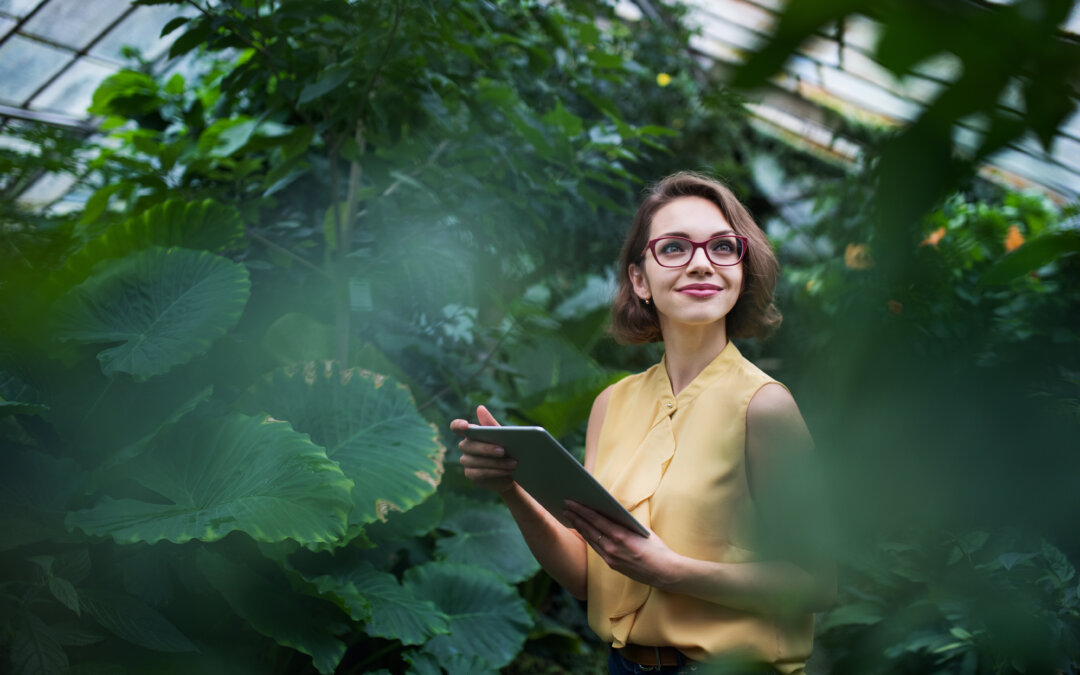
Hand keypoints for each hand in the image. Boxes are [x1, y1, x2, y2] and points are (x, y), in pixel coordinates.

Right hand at [449, 405, 517, 493]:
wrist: (512, 471)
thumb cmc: (506, 449)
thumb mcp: (503, 436)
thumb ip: (491, 424)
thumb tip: (480, 408)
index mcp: (471, 433)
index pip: (456, 427)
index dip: (458, 425)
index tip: (466, 425)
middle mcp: (465, 446)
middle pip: (468, 446)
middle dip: (486, 448)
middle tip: (503, 450)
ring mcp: (466, 461)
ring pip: (475, 461)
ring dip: (495, 462)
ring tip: (513, 463)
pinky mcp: (470, 474)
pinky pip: (480, 473)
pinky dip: (495, 472)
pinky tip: (507, 471)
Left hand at [562, 501, 681, 589]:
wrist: (665, 572)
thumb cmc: (657, 548)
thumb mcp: (642, 530)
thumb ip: (625, 523)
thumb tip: (611, 512)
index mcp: (620, 536)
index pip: (596, 519)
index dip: (581, 510)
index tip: (571, 502)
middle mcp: (612, 548)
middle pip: (589, 529)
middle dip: (575, 517)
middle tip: (564, 507)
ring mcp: (611, 558)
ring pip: (590, 539)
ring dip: (579, 527)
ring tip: (570, 517)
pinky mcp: (612, 565)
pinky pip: (597, 549)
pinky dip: (589, 538)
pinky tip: (584, 531)